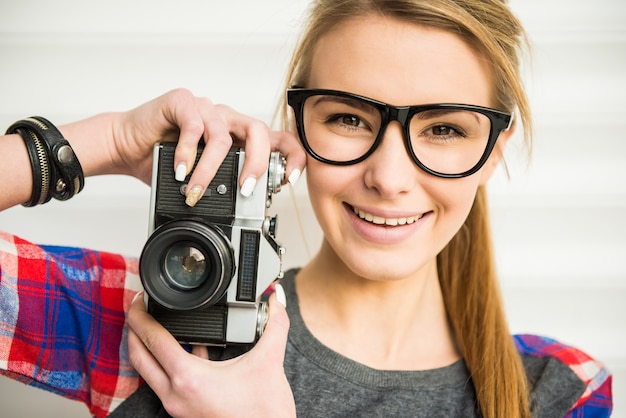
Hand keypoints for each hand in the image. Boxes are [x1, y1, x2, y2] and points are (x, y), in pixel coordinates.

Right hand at [110, 89, 304, 203]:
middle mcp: (226, 119)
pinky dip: (188, 152)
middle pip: (258, 132)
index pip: (277, 139)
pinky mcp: (181, 102)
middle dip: (255, 165)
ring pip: (222, 136)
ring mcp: (205, 108)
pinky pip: (194, 125)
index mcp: (238, 135)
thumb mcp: (203, 178)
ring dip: (210, 169)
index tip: (290, 180)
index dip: (292, 156)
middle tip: (244, 190)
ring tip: (196, 189)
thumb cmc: (164, 161)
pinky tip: (180, 169)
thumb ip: (226, 183)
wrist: (126, 147)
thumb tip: (249, 205)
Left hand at [127, 286, 295, 417]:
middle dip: (134, 330)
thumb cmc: (265, 412)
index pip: (153, 340)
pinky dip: (168, 363)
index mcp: (189, 378)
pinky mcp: (185, 412)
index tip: (139, 299)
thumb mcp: (270, 361)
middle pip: (139, 356)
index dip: (141, 315)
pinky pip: (166, 382)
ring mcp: (178, 406)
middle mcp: (176, 395)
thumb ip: (275, 324)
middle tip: (138, 308)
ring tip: (156, 325)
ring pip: (149, 372)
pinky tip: (190, 348)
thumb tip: (276, 299)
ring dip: (147, 348)